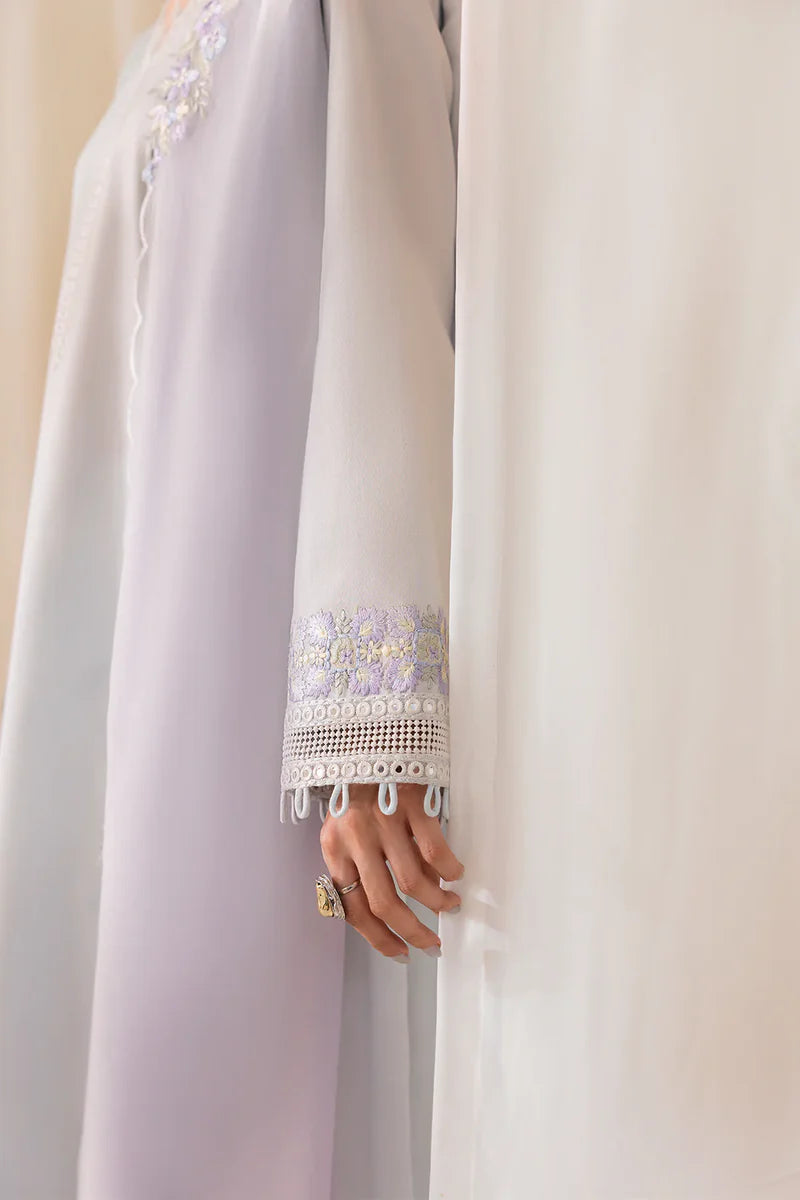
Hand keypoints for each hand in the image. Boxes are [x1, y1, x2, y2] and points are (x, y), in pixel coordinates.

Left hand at [320, 783, 463, 960]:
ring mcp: (384, 820)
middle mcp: (356, 837)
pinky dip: (449, 869)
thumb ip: (360, 865)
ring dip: (436, 901)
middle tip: (432, 943)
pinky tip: (456, 873)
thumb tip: (394, 908)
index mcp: (334, 847)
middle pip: (385, 903)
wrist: (369, 736)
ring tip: (450, 904)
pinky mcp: (410, 802)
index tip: (401, 951)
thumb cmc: (359, 789)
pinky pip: (434, 850)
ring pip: (413, 881)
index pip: (353, 908)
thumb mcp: (346, 828)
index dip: (379, 938)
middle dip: (412, 931)